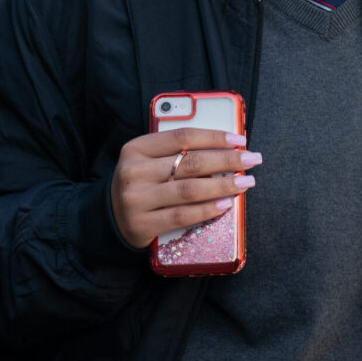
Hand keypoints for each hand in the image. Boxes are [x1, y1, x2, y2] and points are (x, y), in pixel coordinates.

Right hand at [110, 128, 259, 248]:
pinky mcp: (142, 224)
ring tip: (246, 182)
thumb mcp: (149, 160)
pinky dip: (208, 210)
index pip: (182, 136)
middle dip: (228, 160)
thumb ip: (176, 152)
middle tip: (253, 160)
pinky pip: (183, 216)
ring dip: (224, 185)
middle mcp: (134, 171)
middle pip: (191, 163)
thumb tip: (225, 148)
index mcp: (137, 148)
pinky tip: (227, 204)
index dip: (214, 136)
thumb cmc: (141, 182)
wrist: (108, 217)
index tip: (239, 139)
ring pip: (190, 190)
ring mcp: (136, 199)